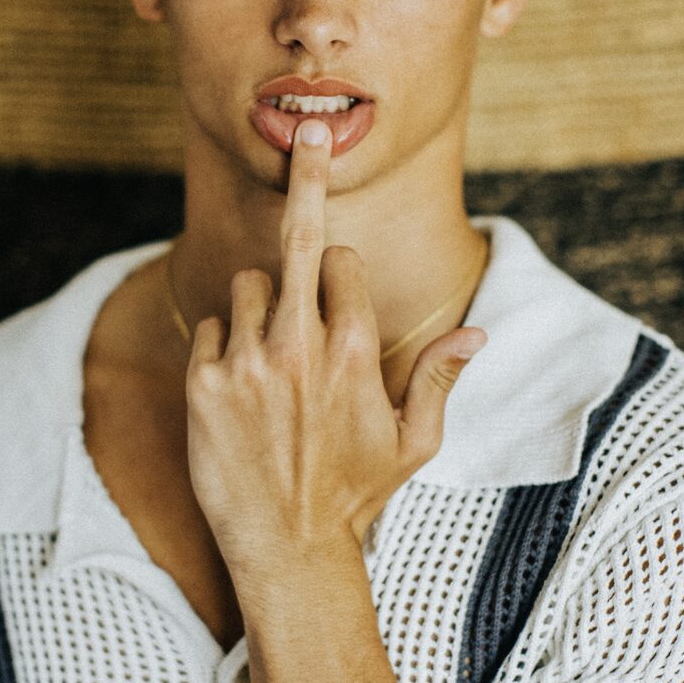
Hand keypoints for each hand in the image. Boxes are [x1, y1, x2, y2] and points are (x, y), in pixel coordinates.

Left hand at [183, 118, 486, 579]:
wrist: (287, 550)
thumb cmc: (356, 495)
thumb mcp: (415, 442)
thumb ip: (441, 378)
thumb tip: (481, 331)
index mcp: (357, 351)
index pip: (344, 259)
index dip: (343, 272)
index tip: (341, 286)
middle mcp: (301, 345)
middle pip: (298, 238)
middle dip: (307, 183)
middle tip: (306, 133)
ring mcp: (246, 362)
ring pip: (249, 282)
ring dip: (261, 304)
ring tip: (273, 364)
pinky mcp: (202, 383)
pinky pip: (211, 324)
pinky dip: (223, 343)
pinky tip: (239, 390)